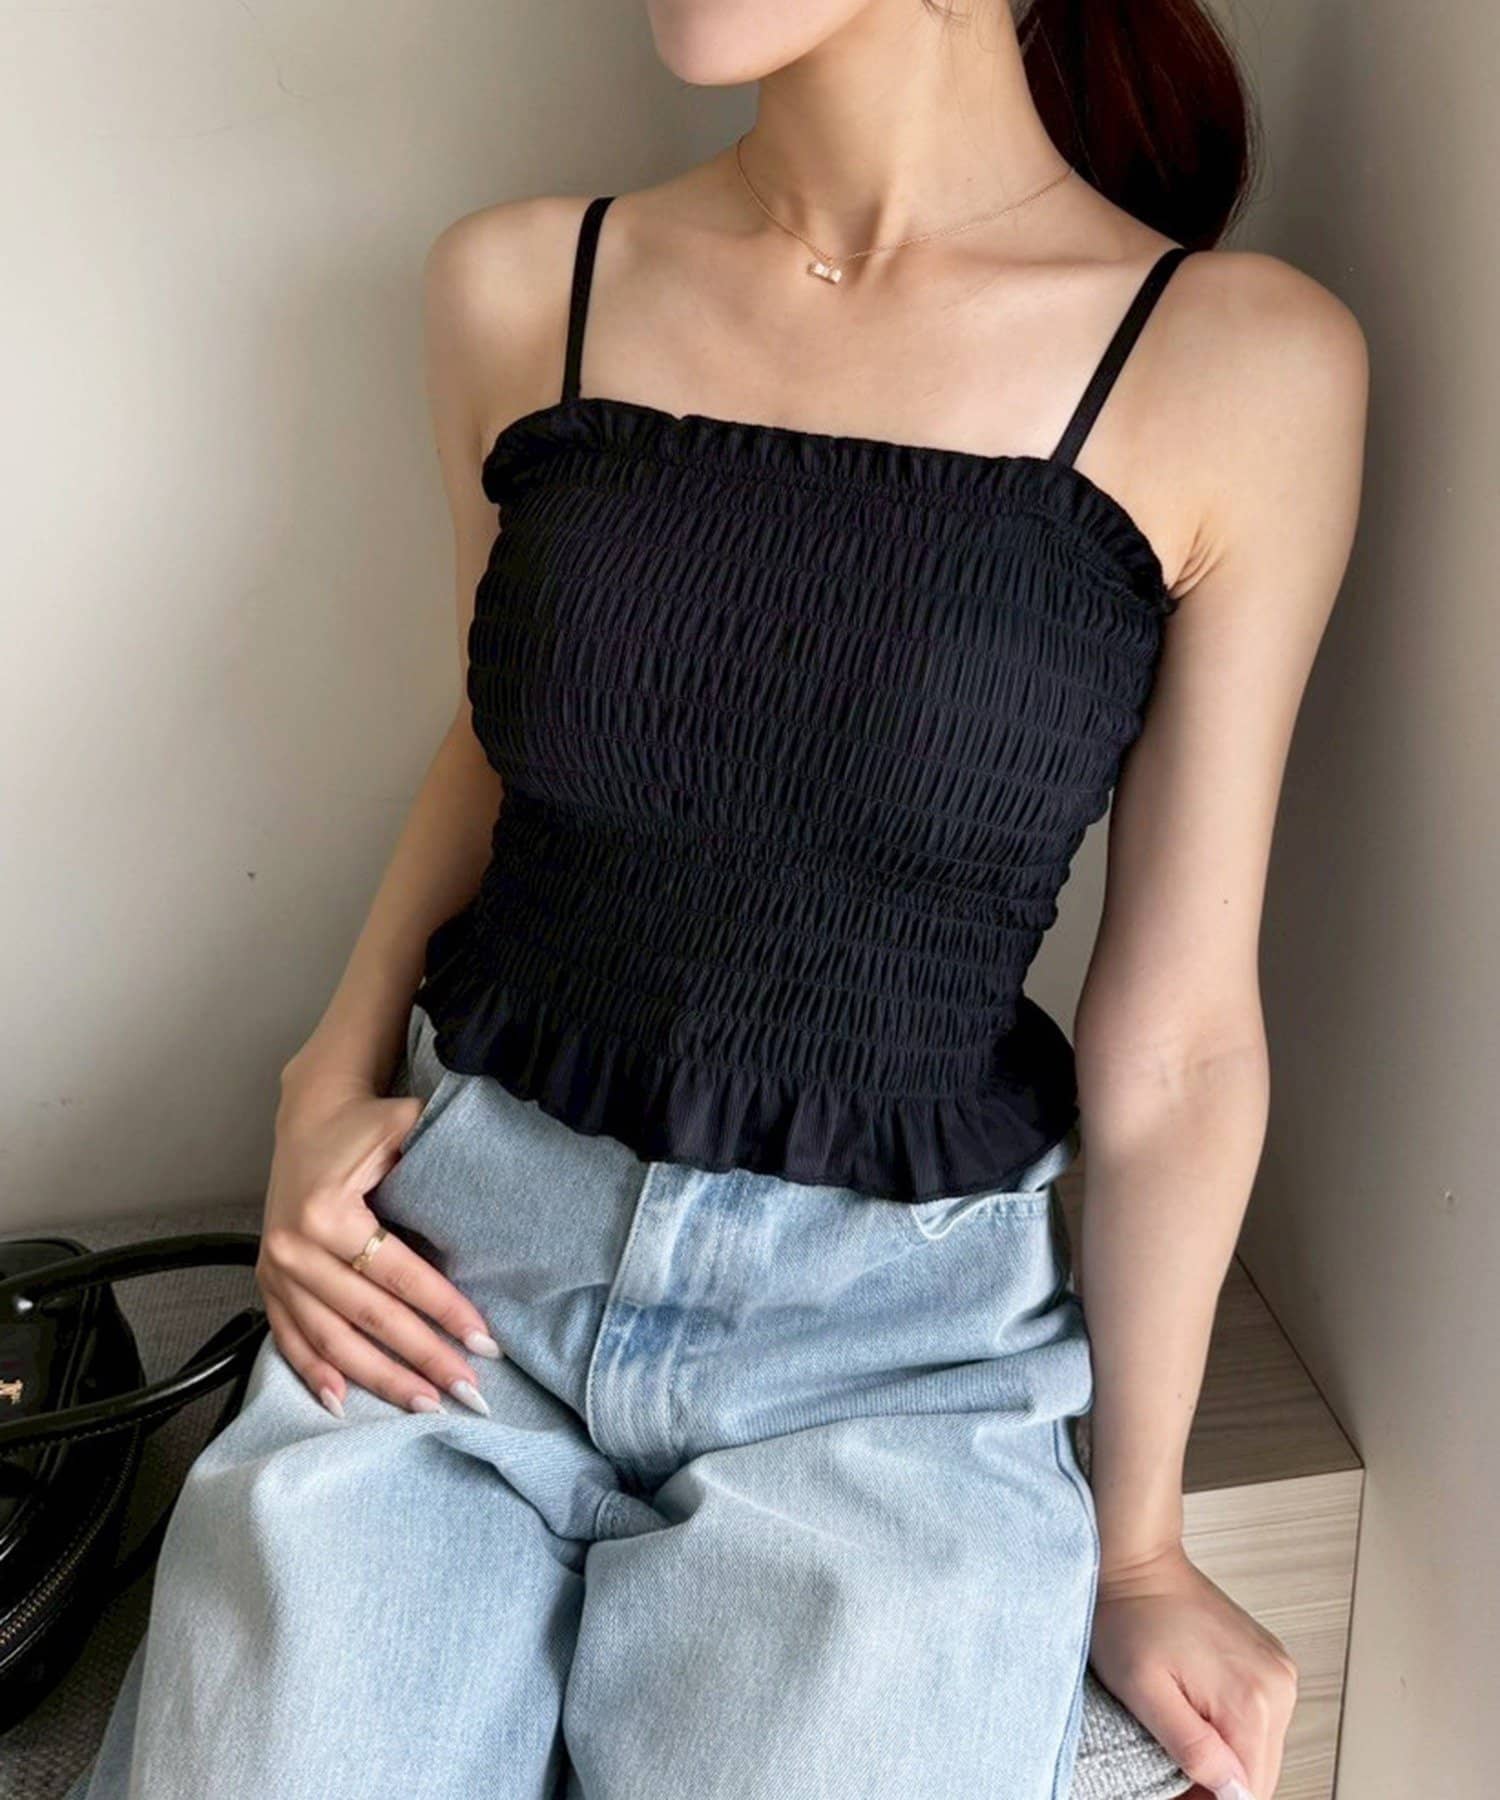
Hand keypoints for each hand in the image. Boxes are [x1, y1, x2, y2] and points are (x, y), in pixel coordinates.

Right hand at [256, 1073, 502, 1417]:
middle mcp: (295, 1247)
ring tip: (424, 1404)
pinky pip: (289, 1338)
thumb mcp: (400, 1124)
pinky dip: (315, 1373)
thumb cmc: (363, 1125)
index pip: (399, 1273)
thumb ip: (435, 1146)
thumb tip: (490, 1174)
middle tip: (468, 1389)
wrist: (308, 1118)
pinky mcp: (267, 1282)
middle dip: (423, 1357)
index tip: (484, 1341)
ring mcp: (277, 1270)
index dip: (444, 1309)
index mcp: (327, 1211)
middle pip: (370, 1316)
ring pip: (333, 1340)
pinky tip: (344, 1402)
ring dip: (380, 1378)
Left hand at [1089, 1540, 1298, 1799]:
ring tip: (1179, 1736)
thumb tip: (1232, 1793)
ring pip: (1260, 1749)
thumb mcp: (1145, 1691)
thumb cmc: (1129, 1615)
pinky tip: (1197, 1714)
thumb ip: (1193, 1748)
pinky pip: (1259, 1718)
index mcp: (1253, 1699)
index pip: (1252, 1791)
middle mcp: (1278, 1685)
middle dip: (1218, 1784)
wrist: (1137, 1558)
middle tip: (1170, 1769)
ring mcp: (1277, 1670)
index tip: (1176, 1792)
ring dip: (1225, 1758)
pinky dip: (1231, 1729)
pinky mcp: (1267, 1661)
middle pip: (1261, 1773)